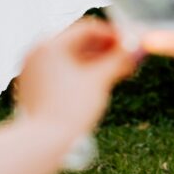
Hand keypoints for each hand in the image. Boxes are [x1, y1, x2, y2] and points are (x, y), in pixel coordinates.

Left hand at [14, 19, 135, 140]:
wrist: (41, 144)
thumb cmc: (70, 110)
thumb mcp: (100, 80)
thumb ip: (120, 59)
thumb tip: (139, 47)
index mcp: (50, 44)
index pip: (88, 28)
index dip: (114, 34)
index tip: (132, 43)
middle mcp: (38, 52)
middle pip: (79, 42)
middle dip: (106, 49)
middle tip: (128, 58)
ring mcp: (34, 69)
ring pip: (71, 58)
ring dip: (96, 62)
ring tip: (118, 72)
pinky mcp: (34, 86)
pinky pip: (62, 71)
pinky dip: (81, 73)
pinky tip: (100, 83)